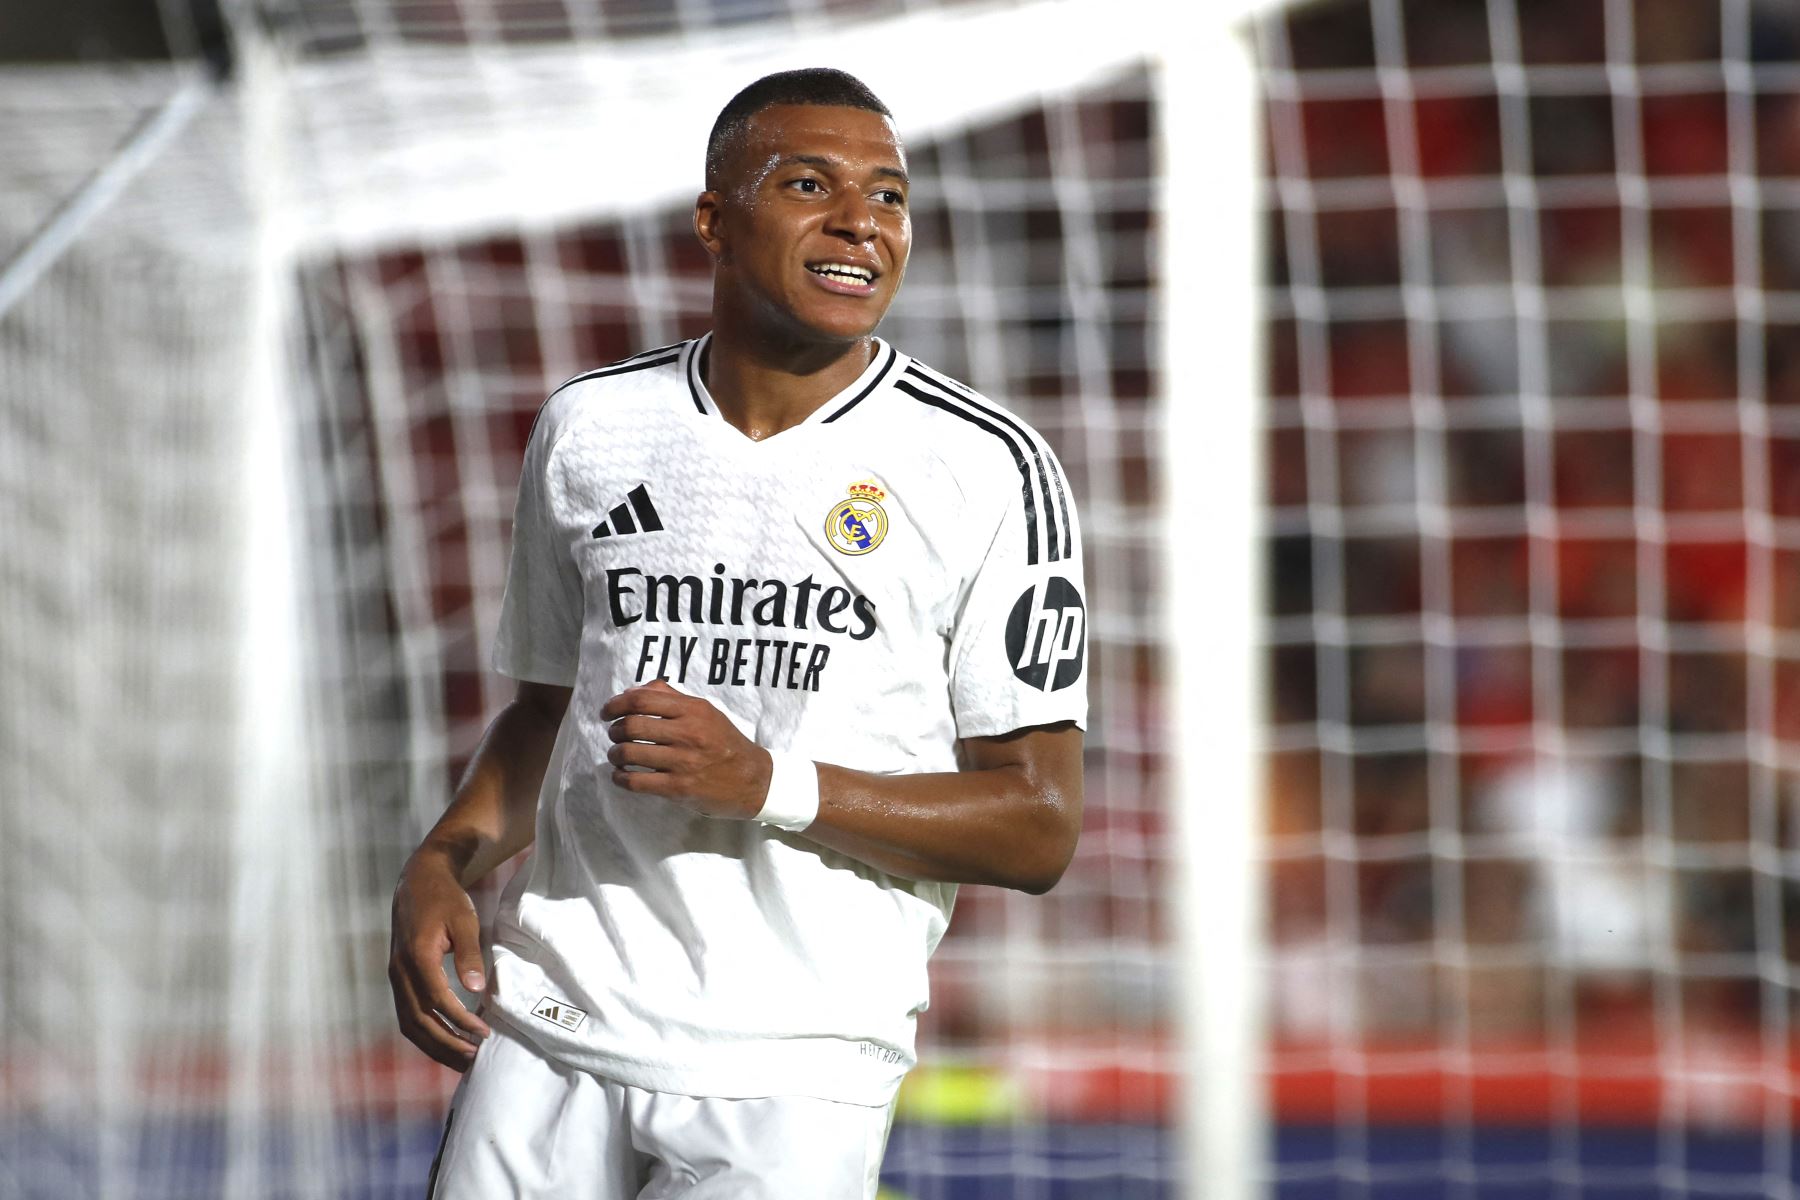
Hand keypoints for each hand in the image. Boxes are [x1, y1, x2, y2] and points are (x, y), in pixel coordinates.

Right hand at [388, 850, 490, 1069]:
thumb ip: (469, 954)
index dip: (459, 1020)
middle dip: (446, 1043)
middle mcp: (400, 971)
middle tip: (474, 1057)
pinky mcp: (399, 979)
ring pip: (409, 1023)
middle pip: (419, 1020)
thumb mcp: (464, 921)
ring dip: (434, 1045)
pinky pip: (408, 1015)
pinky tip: (446, 1042)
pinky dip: (425, 1034)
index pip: (436, 999)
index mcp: (417, 955)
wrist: (419, 882)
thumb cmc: (446, 899)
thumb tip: (477, 989)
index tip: (482, 1032)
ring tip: (462, 1059)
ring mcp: (396, 977)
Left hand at [601, 679, 771, 818]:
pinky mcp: (679, 788)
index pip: (642, 699)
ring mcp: (683, 762)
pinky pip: (637, 782)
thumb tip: (634, 690)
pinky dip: (620, 778)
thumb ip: (672, 697)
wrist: (753, 780)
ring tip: (616, 755)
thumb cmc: (726, 743)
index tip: (606, 712)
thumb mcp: (706, 712)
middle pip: (632, 726)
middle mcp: (688, 733)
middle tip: (614, 735)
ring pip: (630, 753)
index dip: (616, 704)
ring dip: (614, 754)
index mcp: (693, 710)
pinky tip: (620, 776)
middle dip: (614, 731)